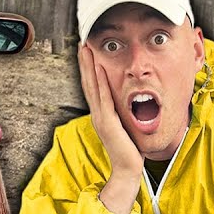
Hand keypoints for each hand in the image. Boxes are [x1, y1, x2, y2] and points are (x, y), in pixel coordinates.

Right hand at [79, 43, 140, 213]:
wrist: (127, 170)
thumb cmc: (130, 152)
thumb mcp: (126, 128)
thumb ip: (123, 116)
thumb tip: (130, 105)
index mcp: (102, 114)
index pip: (94, 87)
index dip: (89, 69)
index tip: (88, 52)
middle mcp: (98, 114)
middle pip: (89, 83)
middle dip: (85, 63)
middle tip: (82, 43)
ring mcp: (101, 117)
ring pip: (93, 86)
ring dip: (89, 67)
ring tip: (86, 49)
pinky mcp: (107, 122)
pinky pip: (104, 97)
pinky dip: (101, 82)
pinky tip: (100, 68)